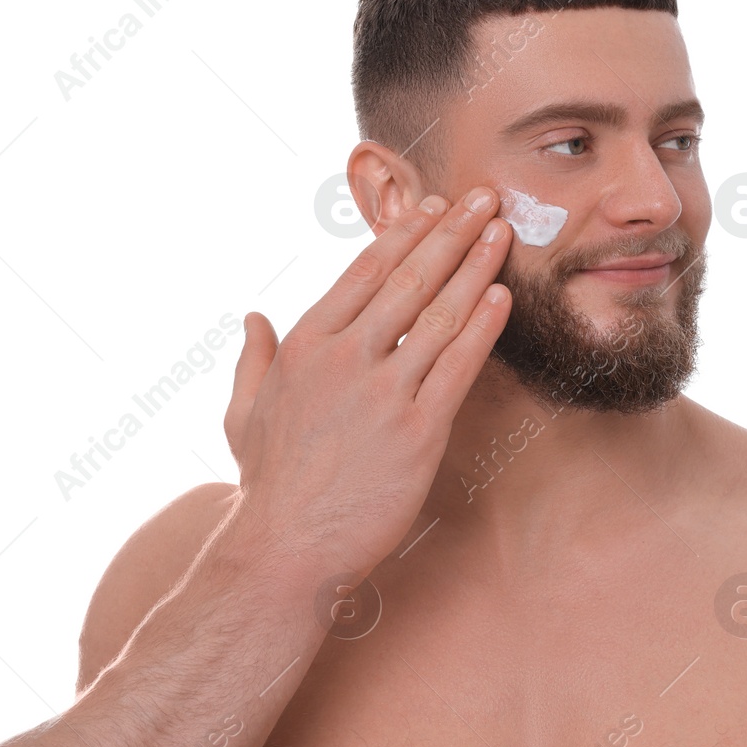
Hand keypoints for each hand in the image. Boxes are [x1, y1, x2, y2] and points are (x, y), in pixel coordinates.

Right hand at [223, 186, 512, 575]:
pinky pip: (459, 367)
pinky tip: (503, 297)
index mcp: (304, 345)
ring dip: (476, 267)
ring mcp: (382, 393)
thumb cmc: (268, 486)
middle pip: (408, 279)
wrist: (286, 549)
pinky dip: (483, 327)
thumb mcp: (242, 414)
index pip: (364, 272)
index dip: (404, 234)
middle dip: (451, 232)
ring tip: (502, 233)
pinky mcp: (418, 431)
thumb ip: (251, 360)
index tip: (433, 207)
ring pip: (438, 314)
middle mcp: (344, 358)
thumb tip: (253, 317)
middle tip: (483, 197)